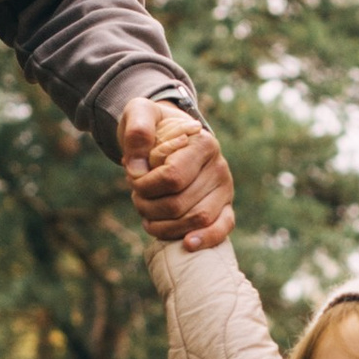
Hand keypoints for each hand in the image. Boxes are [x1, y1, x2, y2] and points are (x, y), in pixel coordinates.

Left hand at [120, 99, 234, 249]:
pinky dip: (206, 239)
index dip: (145, 185)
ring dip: (163, 225)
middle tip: (136, 197)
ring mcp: (225, 189)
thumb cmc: (154, 126)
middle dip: (148, 206)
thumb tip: (138, 167)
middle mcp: (219, 167)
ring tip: (147, 213)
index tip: (132, 177)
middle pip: (179, 204)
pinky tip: (187, 244)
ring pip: (195, 220)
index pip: (172, 177)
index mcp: (203, 143)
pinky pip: (223, 227)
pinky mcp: (225, 206)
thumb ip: (137, 130)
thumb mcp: (140, 114)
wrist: (169, 135)